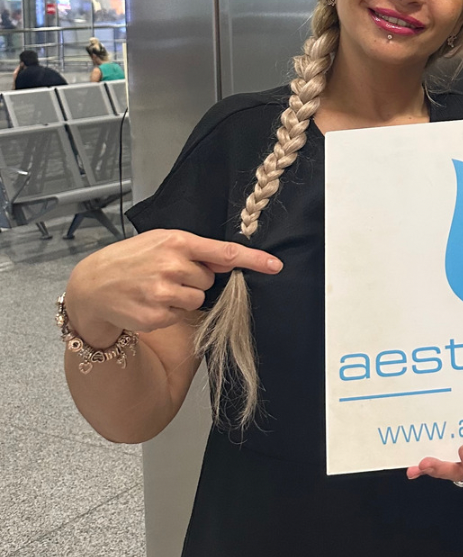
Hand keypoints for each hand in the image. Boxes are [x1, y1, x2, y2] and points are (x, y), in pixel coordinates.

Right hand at [65, 230, 282, 347]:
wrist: (93, 284)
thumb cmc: (132, 259)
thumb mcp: (161, 241)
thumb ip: (196, 250)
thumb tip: (228, 261)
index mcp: (177, 242)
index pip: (225, 252)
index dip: (254, 259)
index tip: (275, 264)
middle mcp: (173, 266)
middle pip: (210, 280)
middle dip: (194, 278)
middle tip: (167, 274)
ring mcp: (164, 293)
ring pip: (198, 299)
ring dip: (184, 296)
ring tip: (157, 288)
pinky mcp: (157, 316)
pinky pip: (182, 315)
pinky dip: (170, 311)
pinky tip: (150, 302)